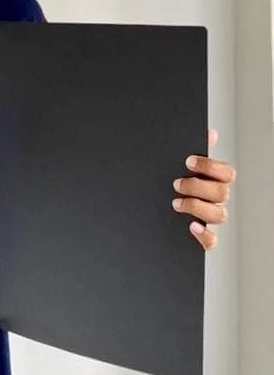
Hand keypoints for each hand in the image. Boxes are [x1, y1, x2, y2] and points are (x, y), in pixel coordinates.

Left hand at [173, 128, 235, 250]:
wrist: (148, 205)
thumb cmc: (169, 180)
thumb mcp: (177, 164)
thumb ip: (193, 149)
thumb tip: (209, 133)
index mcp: (214, 180)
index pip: (226, 173)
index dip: (209, 166)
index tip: (187, 161)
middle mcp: (216, 199)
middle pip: (222, 193)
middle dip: (198, 187)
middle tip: (176, 184)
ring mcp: (210, 218)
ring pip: (219, 214)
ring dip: (197, 207)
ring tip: (176, 203)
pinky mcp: (203, 236)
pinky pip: (212, 241)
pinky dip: (205, 235)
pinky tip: (192, 227)